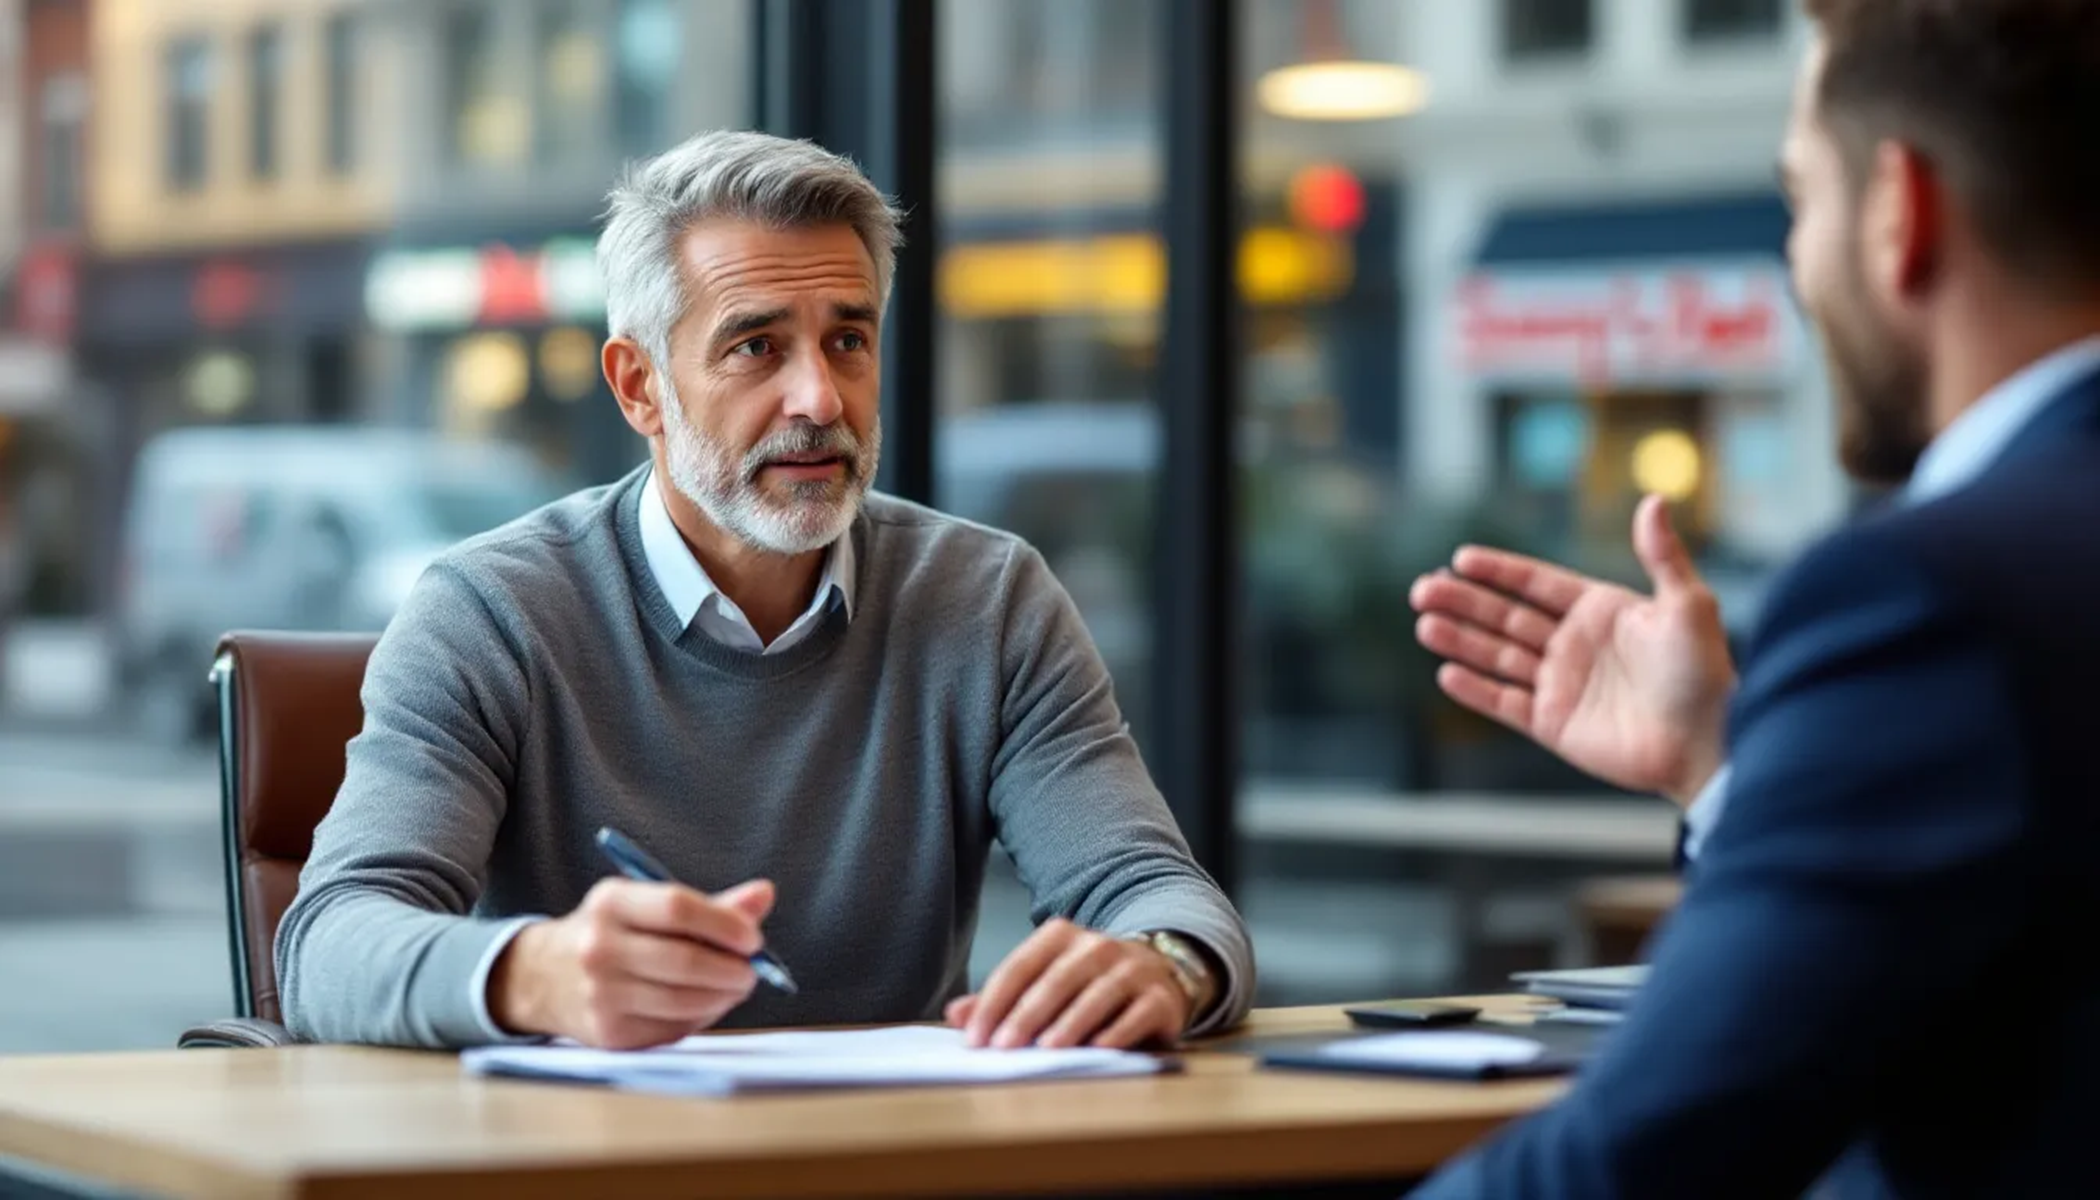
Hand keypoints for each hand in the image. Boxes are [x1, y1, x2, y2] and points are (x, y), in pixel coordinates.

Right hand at [487, 877, 773, 1048]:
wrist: (545, 977)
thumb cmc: (613, 933)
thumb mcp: (646, 904)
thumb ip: (710, 904)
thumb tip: (764, 895)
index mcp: (611, 902)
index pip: (677, 908)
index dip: (724, 924)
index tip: (752, 938)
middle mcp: (599, 947)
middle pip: (685, 961)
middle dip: (731, 969)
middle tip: (751, 971)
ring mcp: (601, 994)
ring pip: (683, 1001)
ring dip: (722, 997)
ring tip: (734, 987)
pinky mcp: (609, 1033)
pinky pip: (672, 1029)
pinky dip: (699, 1018)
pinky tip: (703, 1005)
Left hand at [945, 919, 1189, 1049]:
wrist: (1160, 973)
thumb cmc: (1088, 983)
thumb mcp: (1045, 981)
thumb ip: (1002, 998)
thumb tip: (955, 1015)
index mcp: (1060, 936)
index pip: (1020, 966)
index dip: (994, 1002)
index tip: (975, 1037)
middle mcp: (1097, 946)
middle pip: (1056, 980)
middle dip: (1026, 1014)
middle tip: (1003, 1047)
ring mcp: (1133, 969)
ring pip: (1097, 995)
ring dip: (1070, 1022)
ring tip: (1046, 1049)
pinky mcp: (1160, 997)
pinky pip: (1137, 1014)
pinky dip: (1118, 1032)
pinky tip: (1098, 1050)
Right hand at [1409, 494, 1735, 804]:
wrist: (1708, 742)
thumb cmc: (1705, 672)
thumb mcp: (1687, 605)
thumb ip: (1662, 555)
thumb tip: (1654, 498)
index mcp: (1599, 611)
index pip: (1535, 584)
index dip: (1498, 571)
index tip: (1461, 558)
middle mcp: (1574, 645)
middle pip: (1505, 617)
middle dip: (1463, 602)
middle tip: (1424, 589)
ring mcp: (1561, 685)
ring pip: (1497, 656)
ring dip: (1460, 640)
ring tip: (1425, 623)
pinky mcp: (1554, 724)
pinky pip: (1505, 703)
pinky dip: (1475, 690)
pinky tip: (1447, 672)